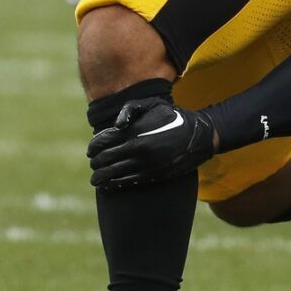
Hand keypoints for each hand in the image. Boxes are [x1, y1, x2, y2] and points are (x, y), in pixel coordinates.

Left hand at [87, 95, 215, 189]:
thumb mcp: (153, 105)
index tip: (91, 150)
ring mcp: (146, 164)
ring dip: (101, 177)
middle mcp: (138, 149)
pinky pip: (128, 182)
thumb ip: (130, 110)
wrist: (199, 136)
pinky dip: (115, 184)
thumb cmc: (173, 117)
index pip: (103, 141)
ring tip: (96, 178)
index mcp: (135, 131)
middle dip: (96, 162)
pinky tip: (108, 185)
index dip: (93, 147)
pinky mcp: (153, 175)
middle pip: (106, 159)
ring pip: (114, 174)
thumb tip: (115, 126)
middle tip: (93, 163)